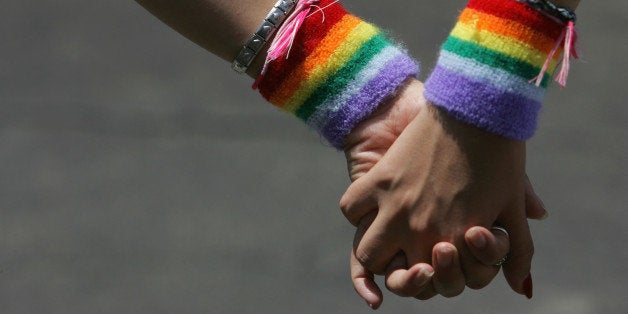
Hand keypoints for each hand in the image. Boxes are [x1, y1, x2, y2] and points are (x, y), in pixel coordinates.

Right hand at [342, 79, 543, 307]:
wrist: (475, 105)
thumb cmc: (501, 154)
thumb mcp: (512, 205)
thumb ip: (517, 251)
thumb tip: (522, 287)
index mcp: (453, 241)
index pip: (428, 284)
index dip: (425, 280)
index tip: (430, 264)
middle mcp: (419, 231)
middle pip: (392, 276)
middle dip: (398, 274)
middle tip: (407, 258)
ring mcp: (394, 206)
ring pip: (366, 252)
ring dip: (374, 252)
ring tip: (386, 239)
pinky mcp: (378, 179)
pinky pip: (351, 208)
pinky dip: (357, 212)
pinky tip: (370, 208)